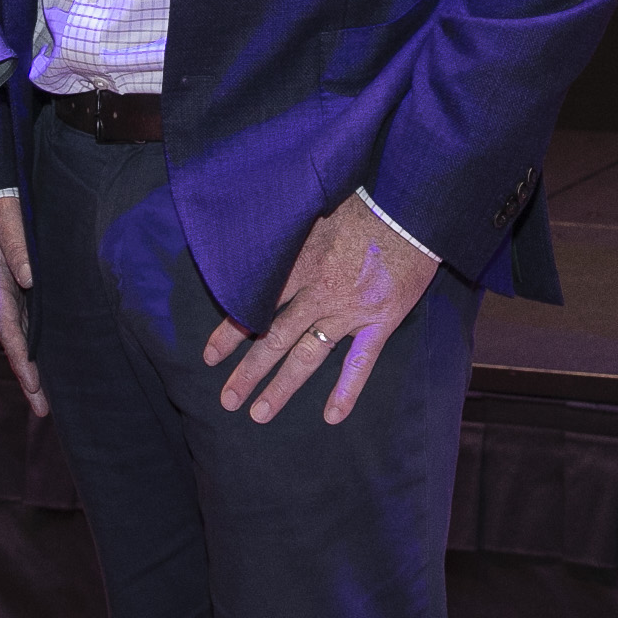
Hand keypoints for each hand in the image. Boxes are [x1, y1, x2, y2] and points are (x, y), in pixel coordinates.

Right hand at [0, 194, 46, 417]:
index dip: (20, 358)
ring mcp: (9, 290)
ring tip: (50, 396)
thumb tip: (30, 278)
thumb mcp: (7, 218)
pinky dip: (38, 340)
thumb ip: (18, 246)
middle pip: (15, 340)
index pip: (8, 327)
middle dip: (28, 376)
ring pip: (23, 333)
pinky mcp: (19, 283)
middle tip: (44, 410)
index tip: (33, 385)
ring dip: (34, 363)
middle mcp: (0, 292)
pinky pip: (29, 318)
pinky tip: (51, 355)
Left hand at [203, 194, 438, 425]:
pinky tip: (332, 417)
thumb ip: (288, 235)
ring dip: (282, 386)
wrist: (409, 205)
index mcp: (299, 263)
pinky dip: (346, 391)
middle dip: (249, 371)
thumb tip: (255, 237)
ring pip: (309, 354)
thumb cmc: (362, 200)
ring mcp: (349, 310)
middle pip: (275, 338)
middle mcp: (318, 292)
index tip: (209, 357)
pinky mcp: (381, 319)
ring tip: (259, 414)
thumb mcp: (313, 208)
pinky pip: (360, 362)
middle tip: (227, 399)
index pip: (255, 305)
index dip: (230, 332)